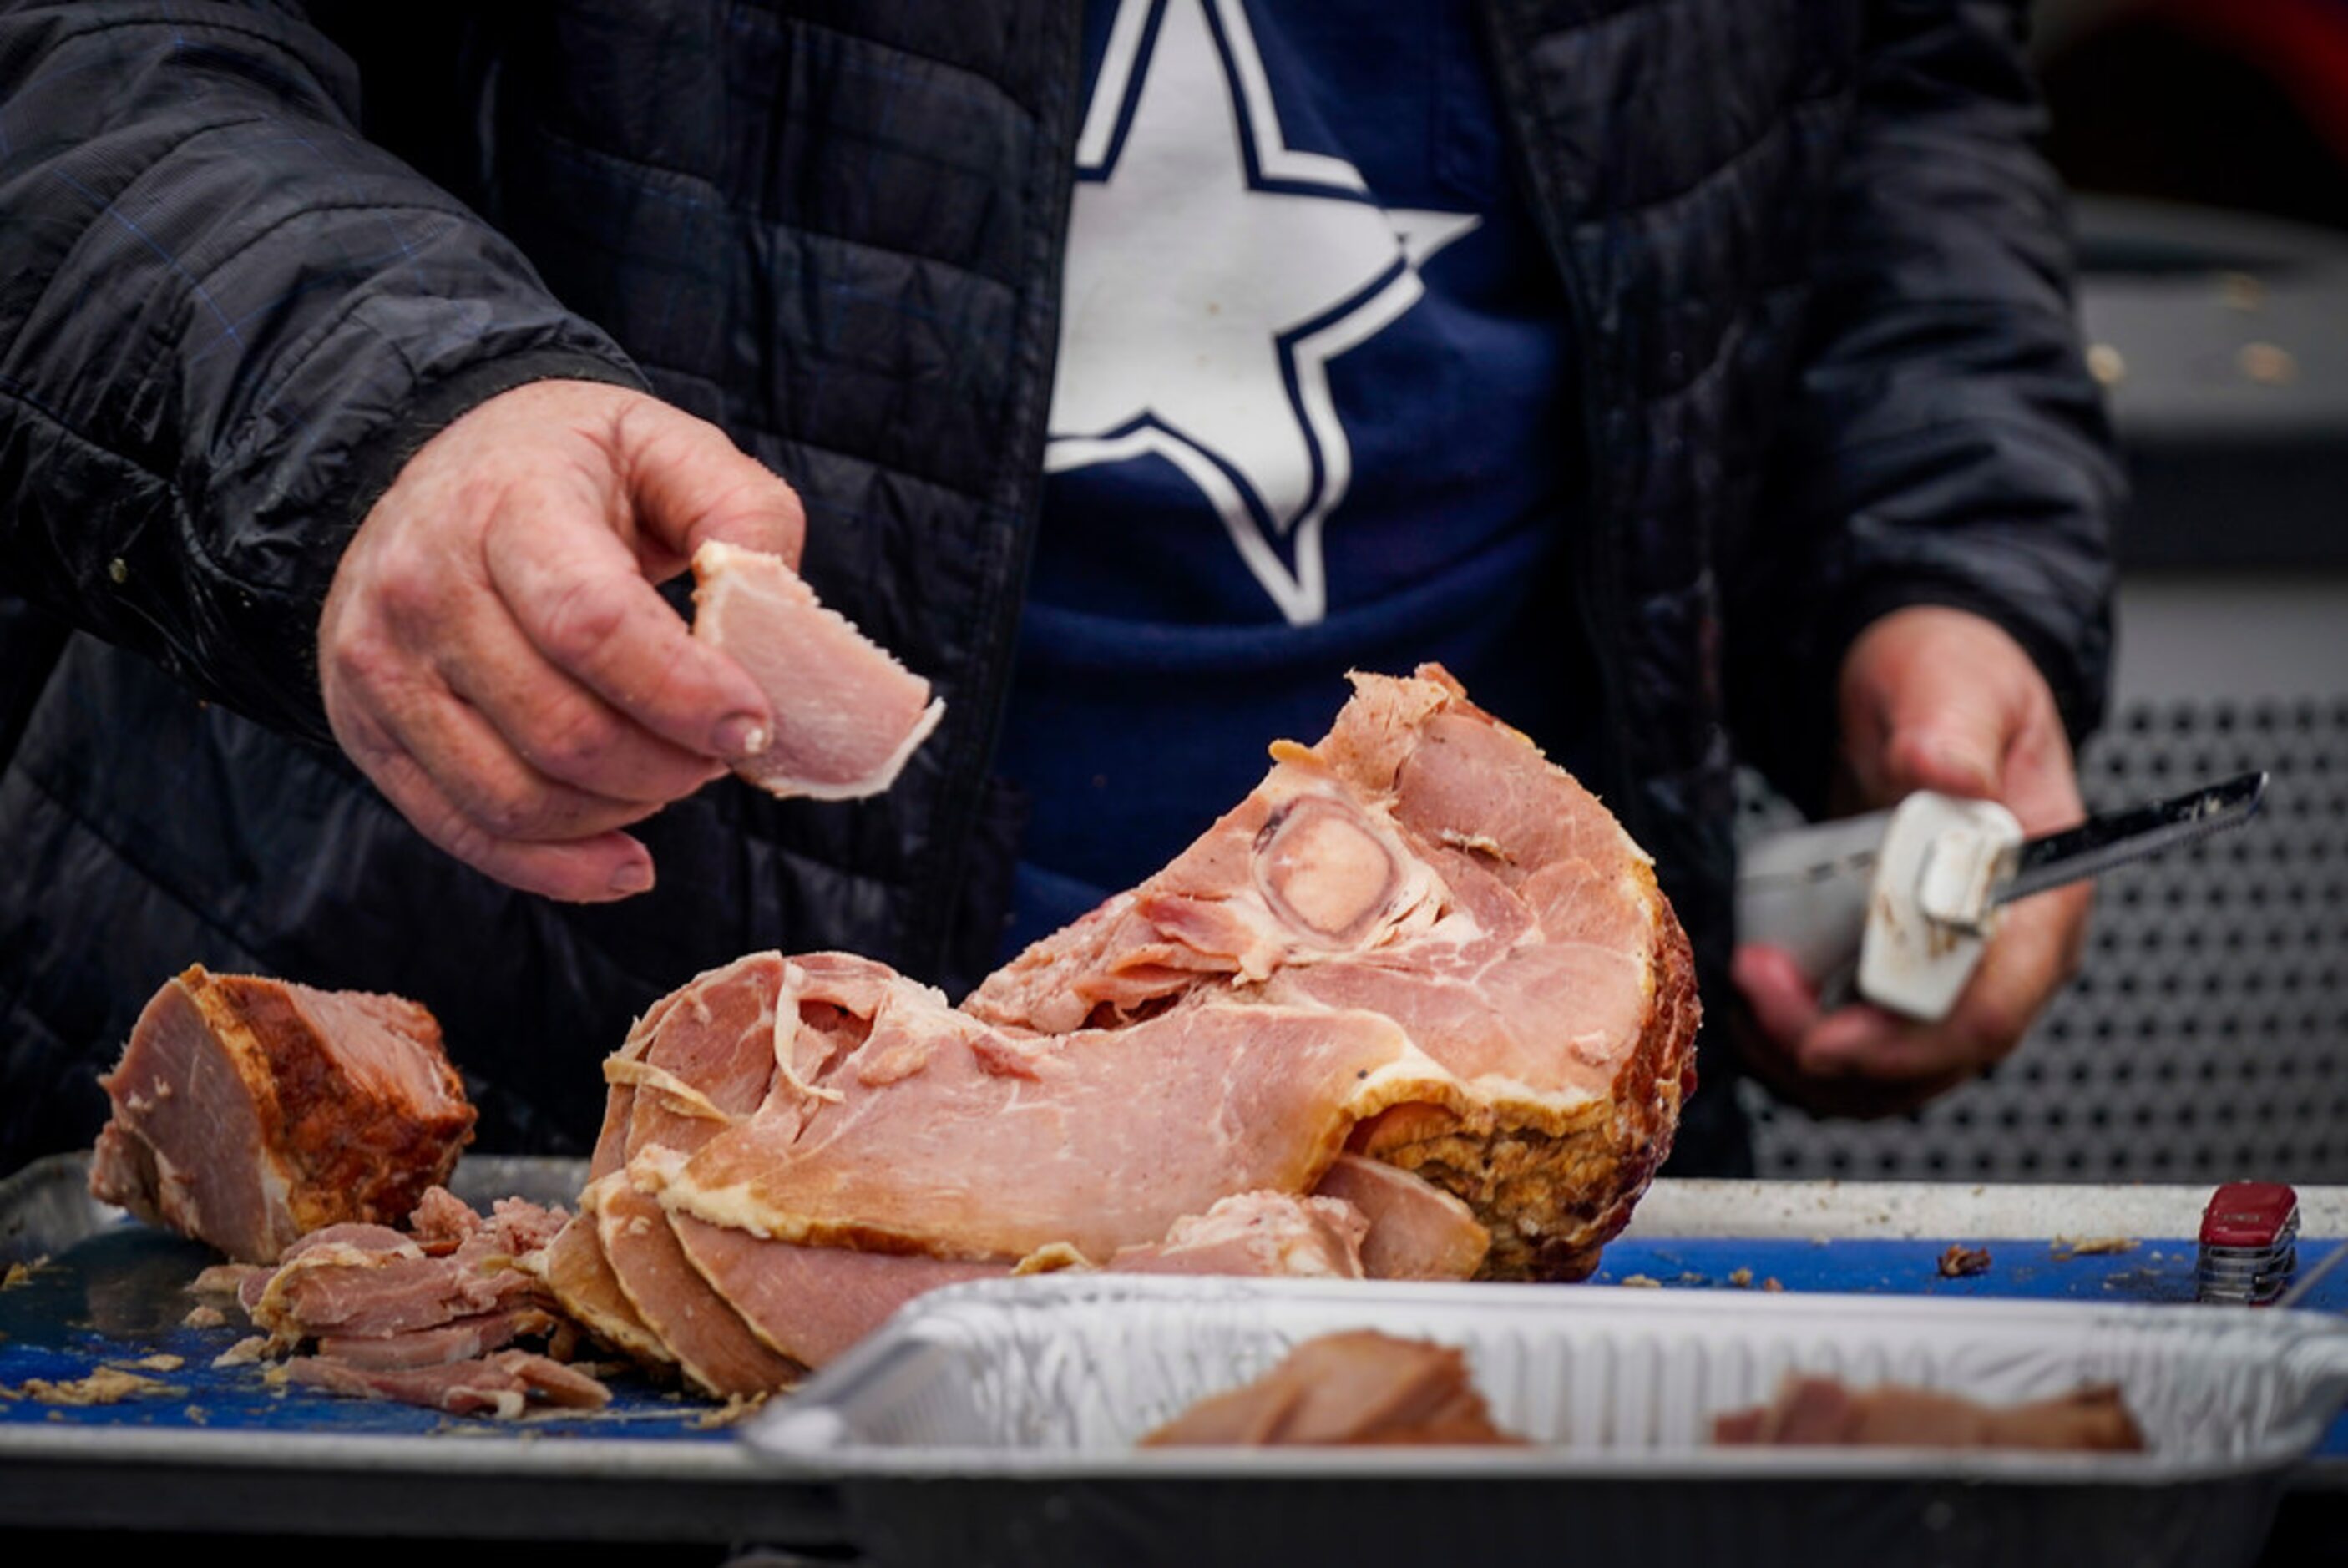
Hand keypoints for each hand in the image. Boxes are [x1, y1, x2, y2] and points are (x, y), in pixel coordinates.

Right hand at [318, 379, 804, 900]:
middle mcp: (422, 587)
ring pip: (516, 798)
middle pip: (560, 729)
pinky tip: (627, 861)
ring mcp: (380, 667)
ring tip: (676, 774)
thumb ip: (741, 514)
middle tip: (724, 751)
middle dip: (670, 765)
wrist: (436, 466)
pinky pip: (467, 833)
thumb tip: (776, 617)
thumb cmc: (573, 467)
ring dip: (624, 811)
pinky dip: (559, 869)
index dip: (684, 693)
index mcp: (507, 506)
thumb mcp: (664, 445)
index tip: (754, 724)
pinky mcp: (367, 730)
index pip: (591, 624)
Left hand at [1732, 606, 2092, 1116]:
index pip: (1989, 1015)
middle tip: (1751, 982)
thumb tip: (1942, 772)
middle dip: (1828, 1048)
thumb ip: (1950, 732)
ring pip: (1883, 1073)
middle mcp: (2002, 955)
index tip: (1821, 1041)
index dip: (1905, 1045)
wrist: (1917, 687)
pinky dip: (1792, 1040)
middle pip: (1927, 1062)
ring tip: (1742, 987)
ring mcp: (1947, 970)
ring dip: (1800, 1055)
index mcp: (2041, 901)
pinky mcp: (1893, 971)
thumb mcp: (1953, 685)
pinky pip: (1849, 1043)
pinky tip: (1750, 994)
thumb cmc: (1952, 681)